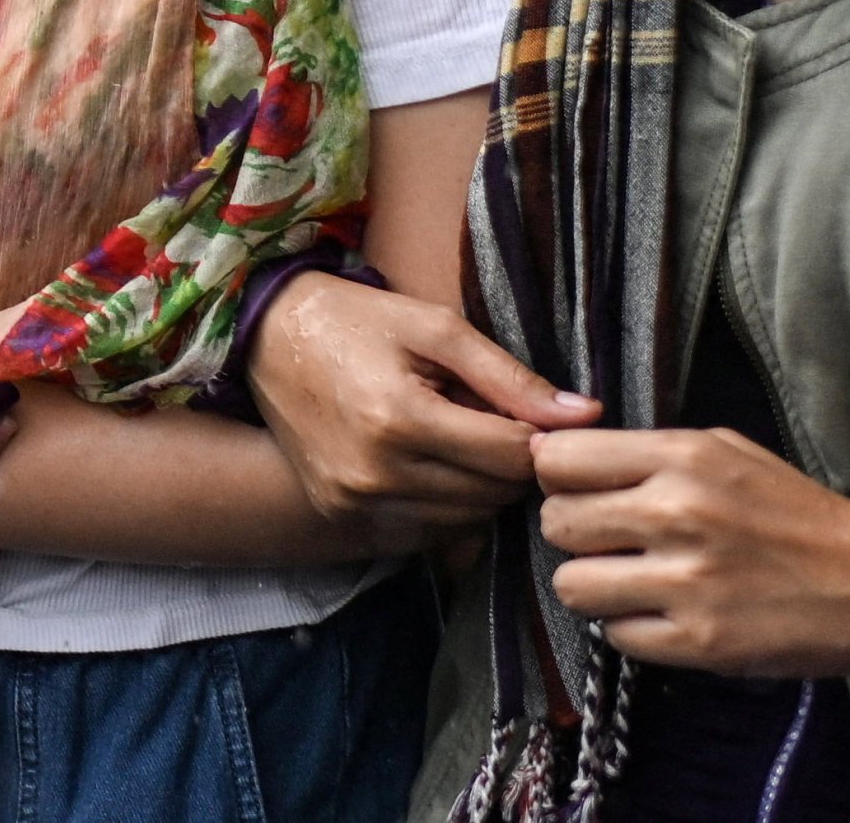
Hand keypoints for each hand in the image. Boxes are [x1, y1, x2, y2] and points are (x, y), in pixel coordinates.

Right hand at [251, 273, 591, 525]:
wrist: (262, 333)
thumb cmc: (353, 320)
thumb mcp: (434, 327)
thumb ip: (509, 376)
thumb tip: (587, 415)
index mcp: (400, 419)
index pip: (511, 458)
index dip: (536, 436)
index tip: (528, 411)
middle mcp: (375, 473)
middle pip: (492, 495)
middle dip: (508, 462)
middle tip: (492, 420)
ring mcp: (354, 501)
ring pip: (464, 520)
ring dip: (479, 486)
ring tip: (459, 438)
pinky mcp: (340, 513)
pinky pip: (424, 530)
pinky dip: (443, 504)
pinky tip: (430, 463)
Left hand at [533, 424, 849, 676]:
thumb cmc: (801, 513)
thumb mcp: (726, 452)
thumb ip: (648, 453)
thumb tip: (565, 454)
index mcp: (681, 458)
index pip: (557, 460)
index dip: (558, 478)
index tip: (577, 491)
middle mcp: (675, 514)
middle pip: (555, 522)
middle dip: (575, 534)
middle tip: (610, 542)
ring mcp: (687, 582)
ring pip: (571, 584)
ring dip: (594, 586)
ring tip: (633, 582)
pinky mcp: (701, 642)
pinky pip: (615, 636)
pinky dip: (631, 630)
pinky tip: (665, 616)